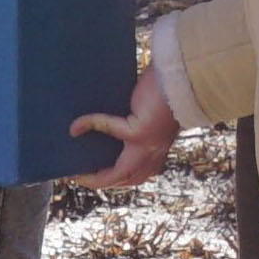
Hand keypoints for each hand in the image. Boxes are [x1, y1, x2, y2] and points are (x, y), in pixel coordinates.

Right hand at [69, 53, 178, 187]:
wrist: (183, 76)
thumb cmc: (166, 87)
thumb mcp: (149, 110)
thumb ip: (136, 120)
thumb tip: (112, 116)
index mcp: (158, 147)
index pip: (137, 173)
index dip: (114, 179)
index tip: (92, 175)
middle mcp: (155, 151)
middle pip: (128, 179)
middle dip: (102, 182)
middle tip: (79, 177)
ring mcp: (148, 145)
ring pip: (121, 173)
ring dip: (97, 176)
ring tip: (75, 171)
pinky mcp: (140, 131)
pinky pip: (109, 130)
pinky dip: (91, 125)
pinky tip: (75, 127)